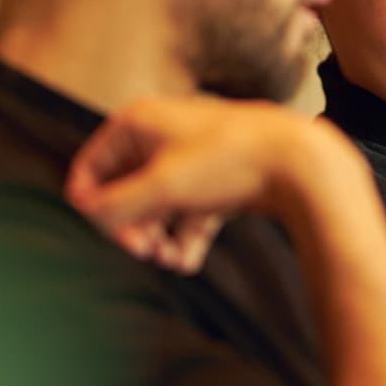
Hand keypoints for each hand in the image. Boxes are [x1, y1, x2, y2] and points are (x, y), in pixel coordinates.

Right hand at [66, 98, 358, 273]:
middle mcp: (159, 136)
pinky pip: (185, 214)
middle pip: (122, 191)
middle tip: (146, 252)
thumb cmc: (228, 161)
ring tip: (170, 261)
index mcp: (137, 123)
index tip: (114, 235)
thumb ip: (116, 204)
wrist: (300, 163)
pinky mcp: (213, 182)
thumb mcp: (163, 185)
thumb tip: (85, 212)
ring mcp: (188, 160)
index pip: (91, 167)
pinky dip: (183, 238)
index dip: (94, 206)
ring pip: (156, 207)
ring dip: (157, 238)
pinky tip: (187, 262)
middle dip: (131, 226)